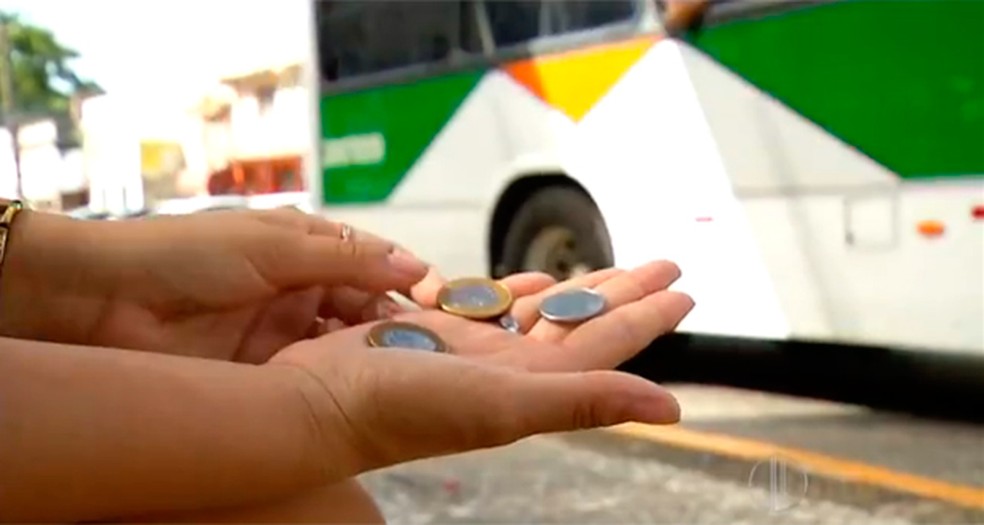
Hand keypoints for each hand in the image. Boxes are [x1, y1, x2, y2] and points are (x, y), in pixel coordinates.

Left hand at [0, 208, 437, 362]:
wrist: (104, 301)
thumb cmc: (187, 256)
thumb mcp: (275, 246)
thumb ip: (345, 259)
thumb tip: (414, 265)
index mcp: (305, 246)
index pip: (372, 263)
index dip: (407, 279)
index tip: (442, 302)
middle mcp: (301, 288)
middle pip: (364, 306)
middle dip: (395, 322)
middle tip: (430, 347)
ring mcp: (283, 331)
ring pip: (343, 343)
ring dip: (370, 353)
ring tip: (404, 368)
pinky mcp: (264, 370)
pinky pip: (313, 374)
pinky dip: (337, 379)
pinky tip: (362, 388)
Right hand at [268, 261, 691, 480]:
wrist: (320, 405)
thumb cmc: (405, 410)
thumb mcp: (504, 403)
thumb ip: (586, 399)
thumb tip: (670, 408)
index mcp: (535, 383)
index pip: (608, 342)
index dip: (650, 317)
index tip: (686, 290)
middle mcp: (511, 369)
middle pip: (584, 322)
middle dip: (625, 293)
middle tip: (665, 264)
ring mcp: (474, 352)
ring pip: (541, 312)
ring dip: (578, 289)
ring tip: (610, 269)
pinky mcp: (437, 333)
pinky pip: (490, 306)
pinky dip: (514, 289)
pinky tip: (528, 279)